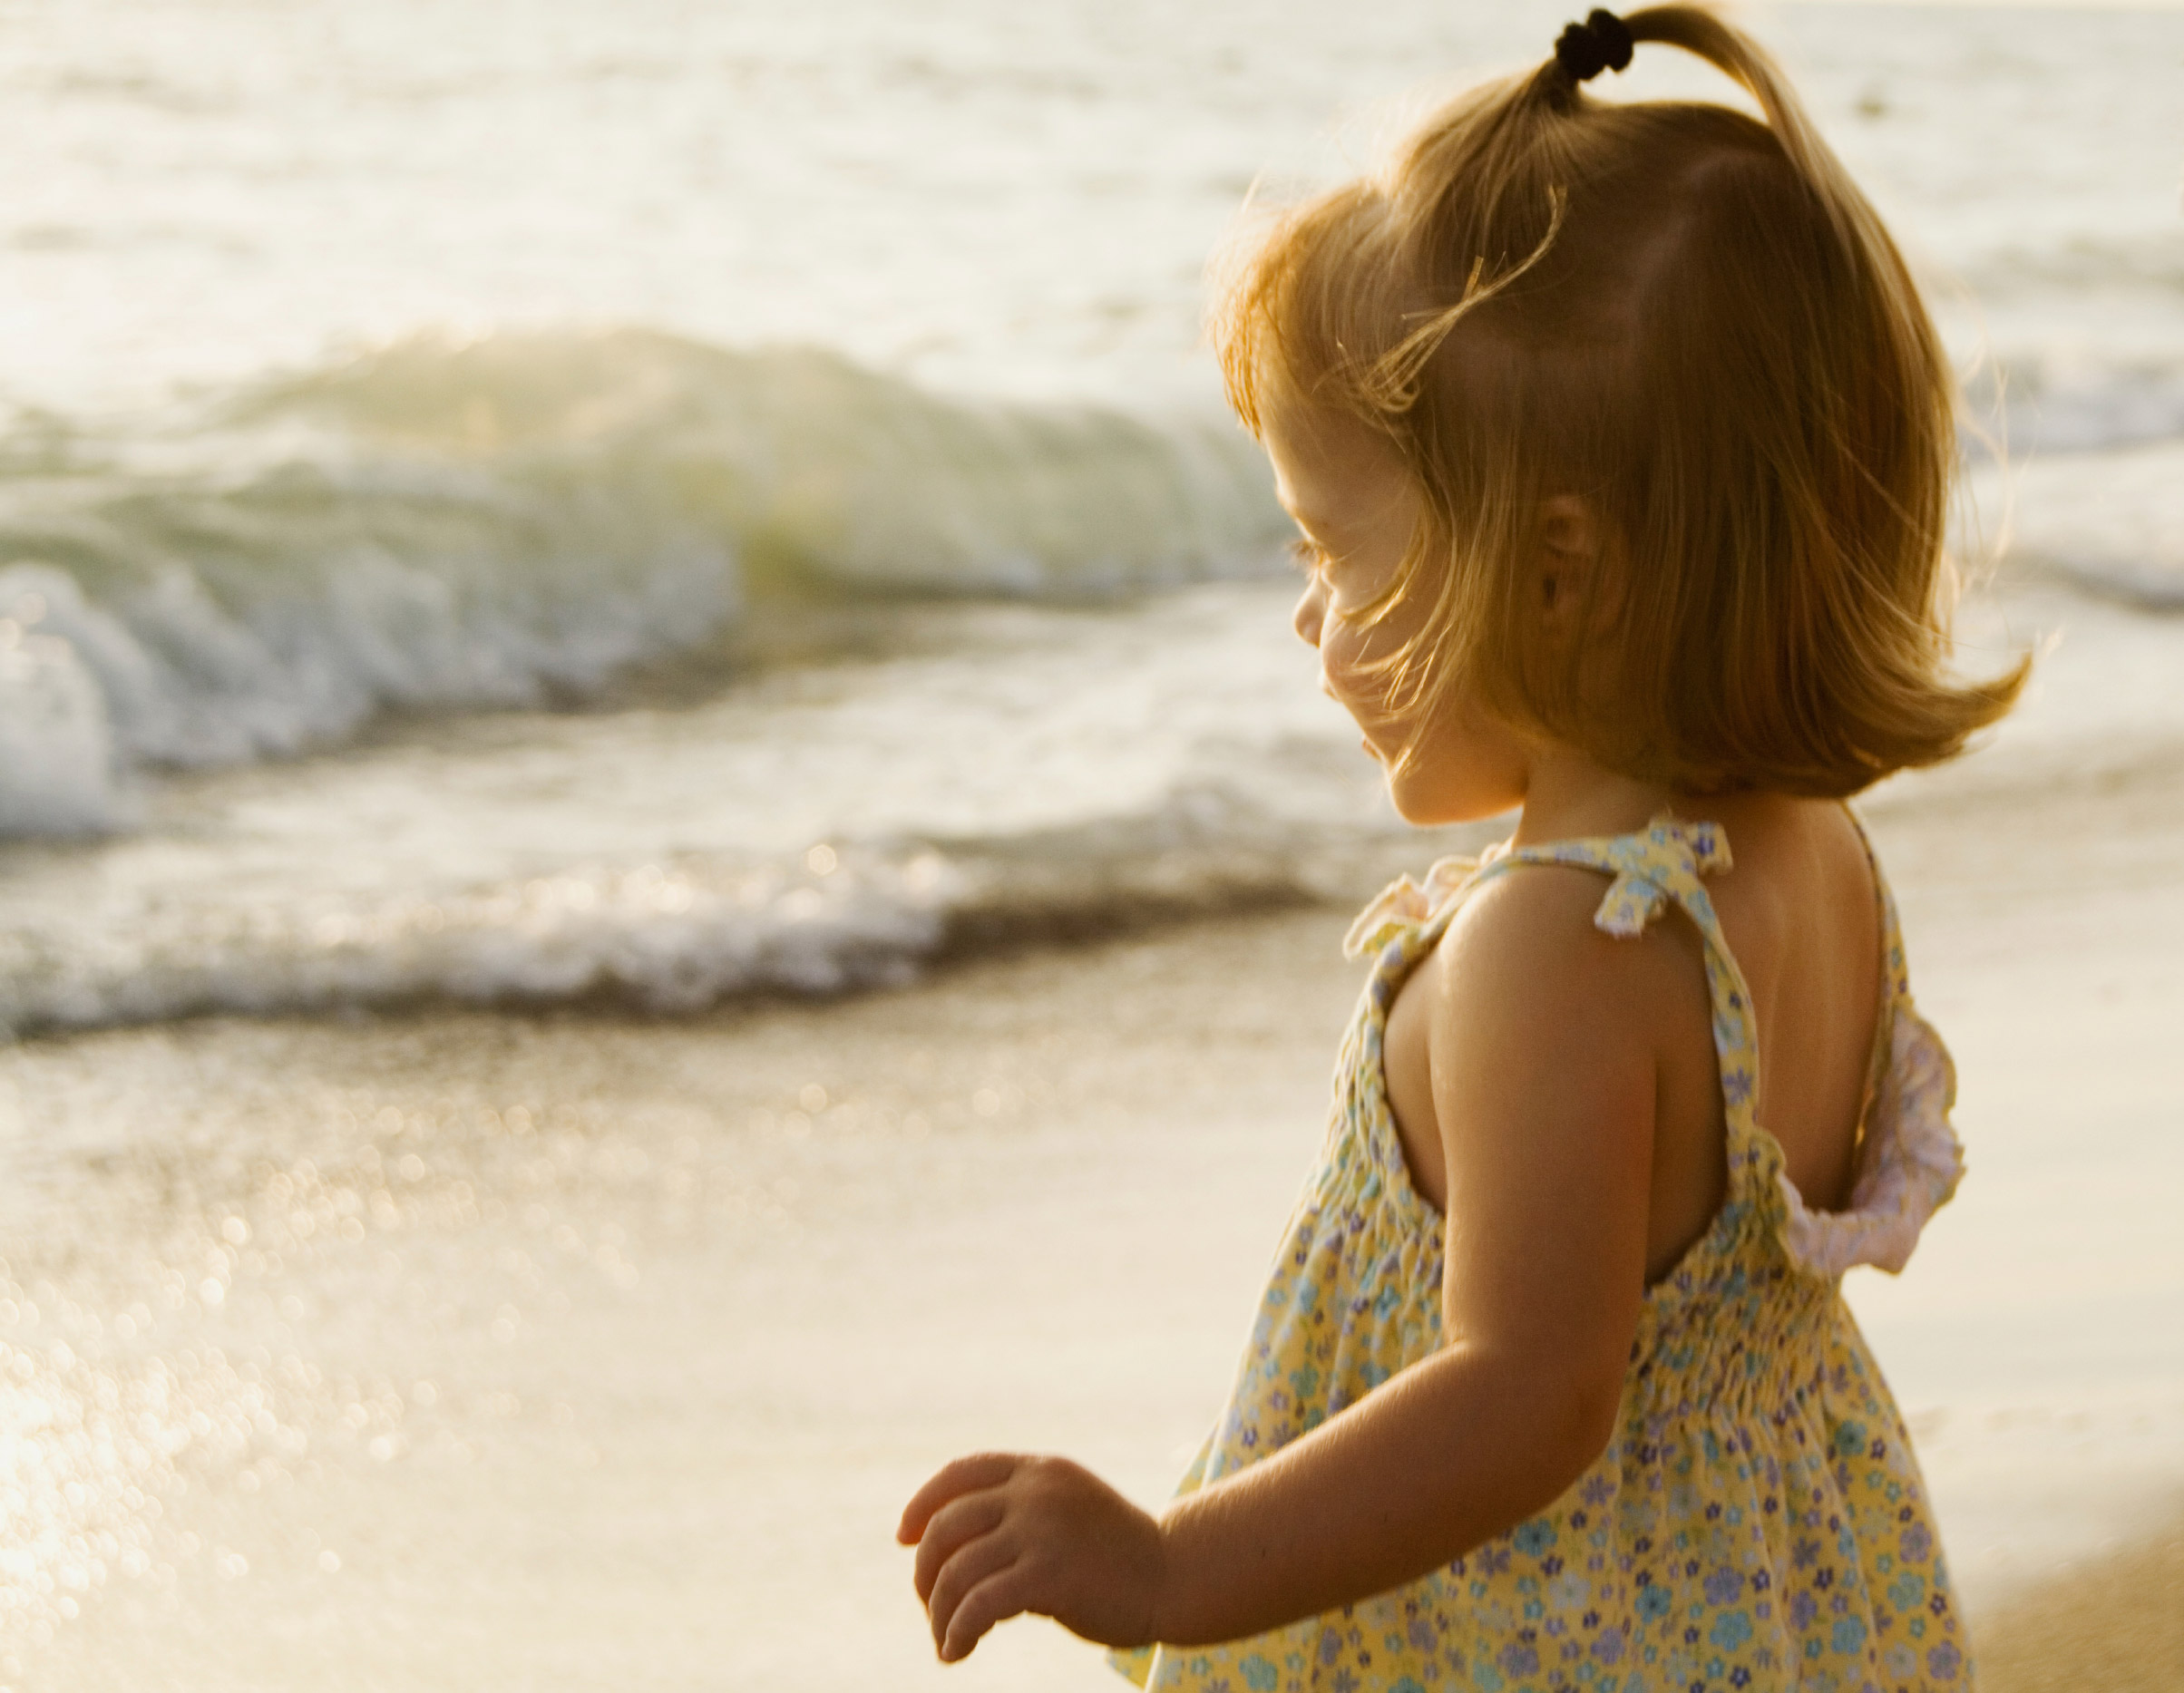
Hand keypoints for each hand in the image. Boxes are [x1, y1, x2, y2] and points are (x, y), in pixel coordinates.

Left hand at [896, 1453, 1164, 1662]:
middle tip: (930, 1606)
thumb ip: (1018, 1511)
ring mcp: (1041, 1531)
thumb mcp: (1065, 1509)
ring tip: (946, 1639)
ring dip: (939, 1613)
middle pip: (945, 1526)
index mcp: (1038, 1470)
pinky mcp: (1048, 1575)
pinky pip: (978, 1606)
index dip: (922, 1504)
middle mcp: (1034, 1492)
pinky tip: (956, 1652)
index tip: (904, 1537)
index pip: (959, 1473)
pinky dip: (956, 1632)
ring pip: (955, 1572)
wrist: (1174, 1576)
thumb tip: (945, 1545)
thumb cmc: (1116, 1553)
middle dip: (925, 1572)